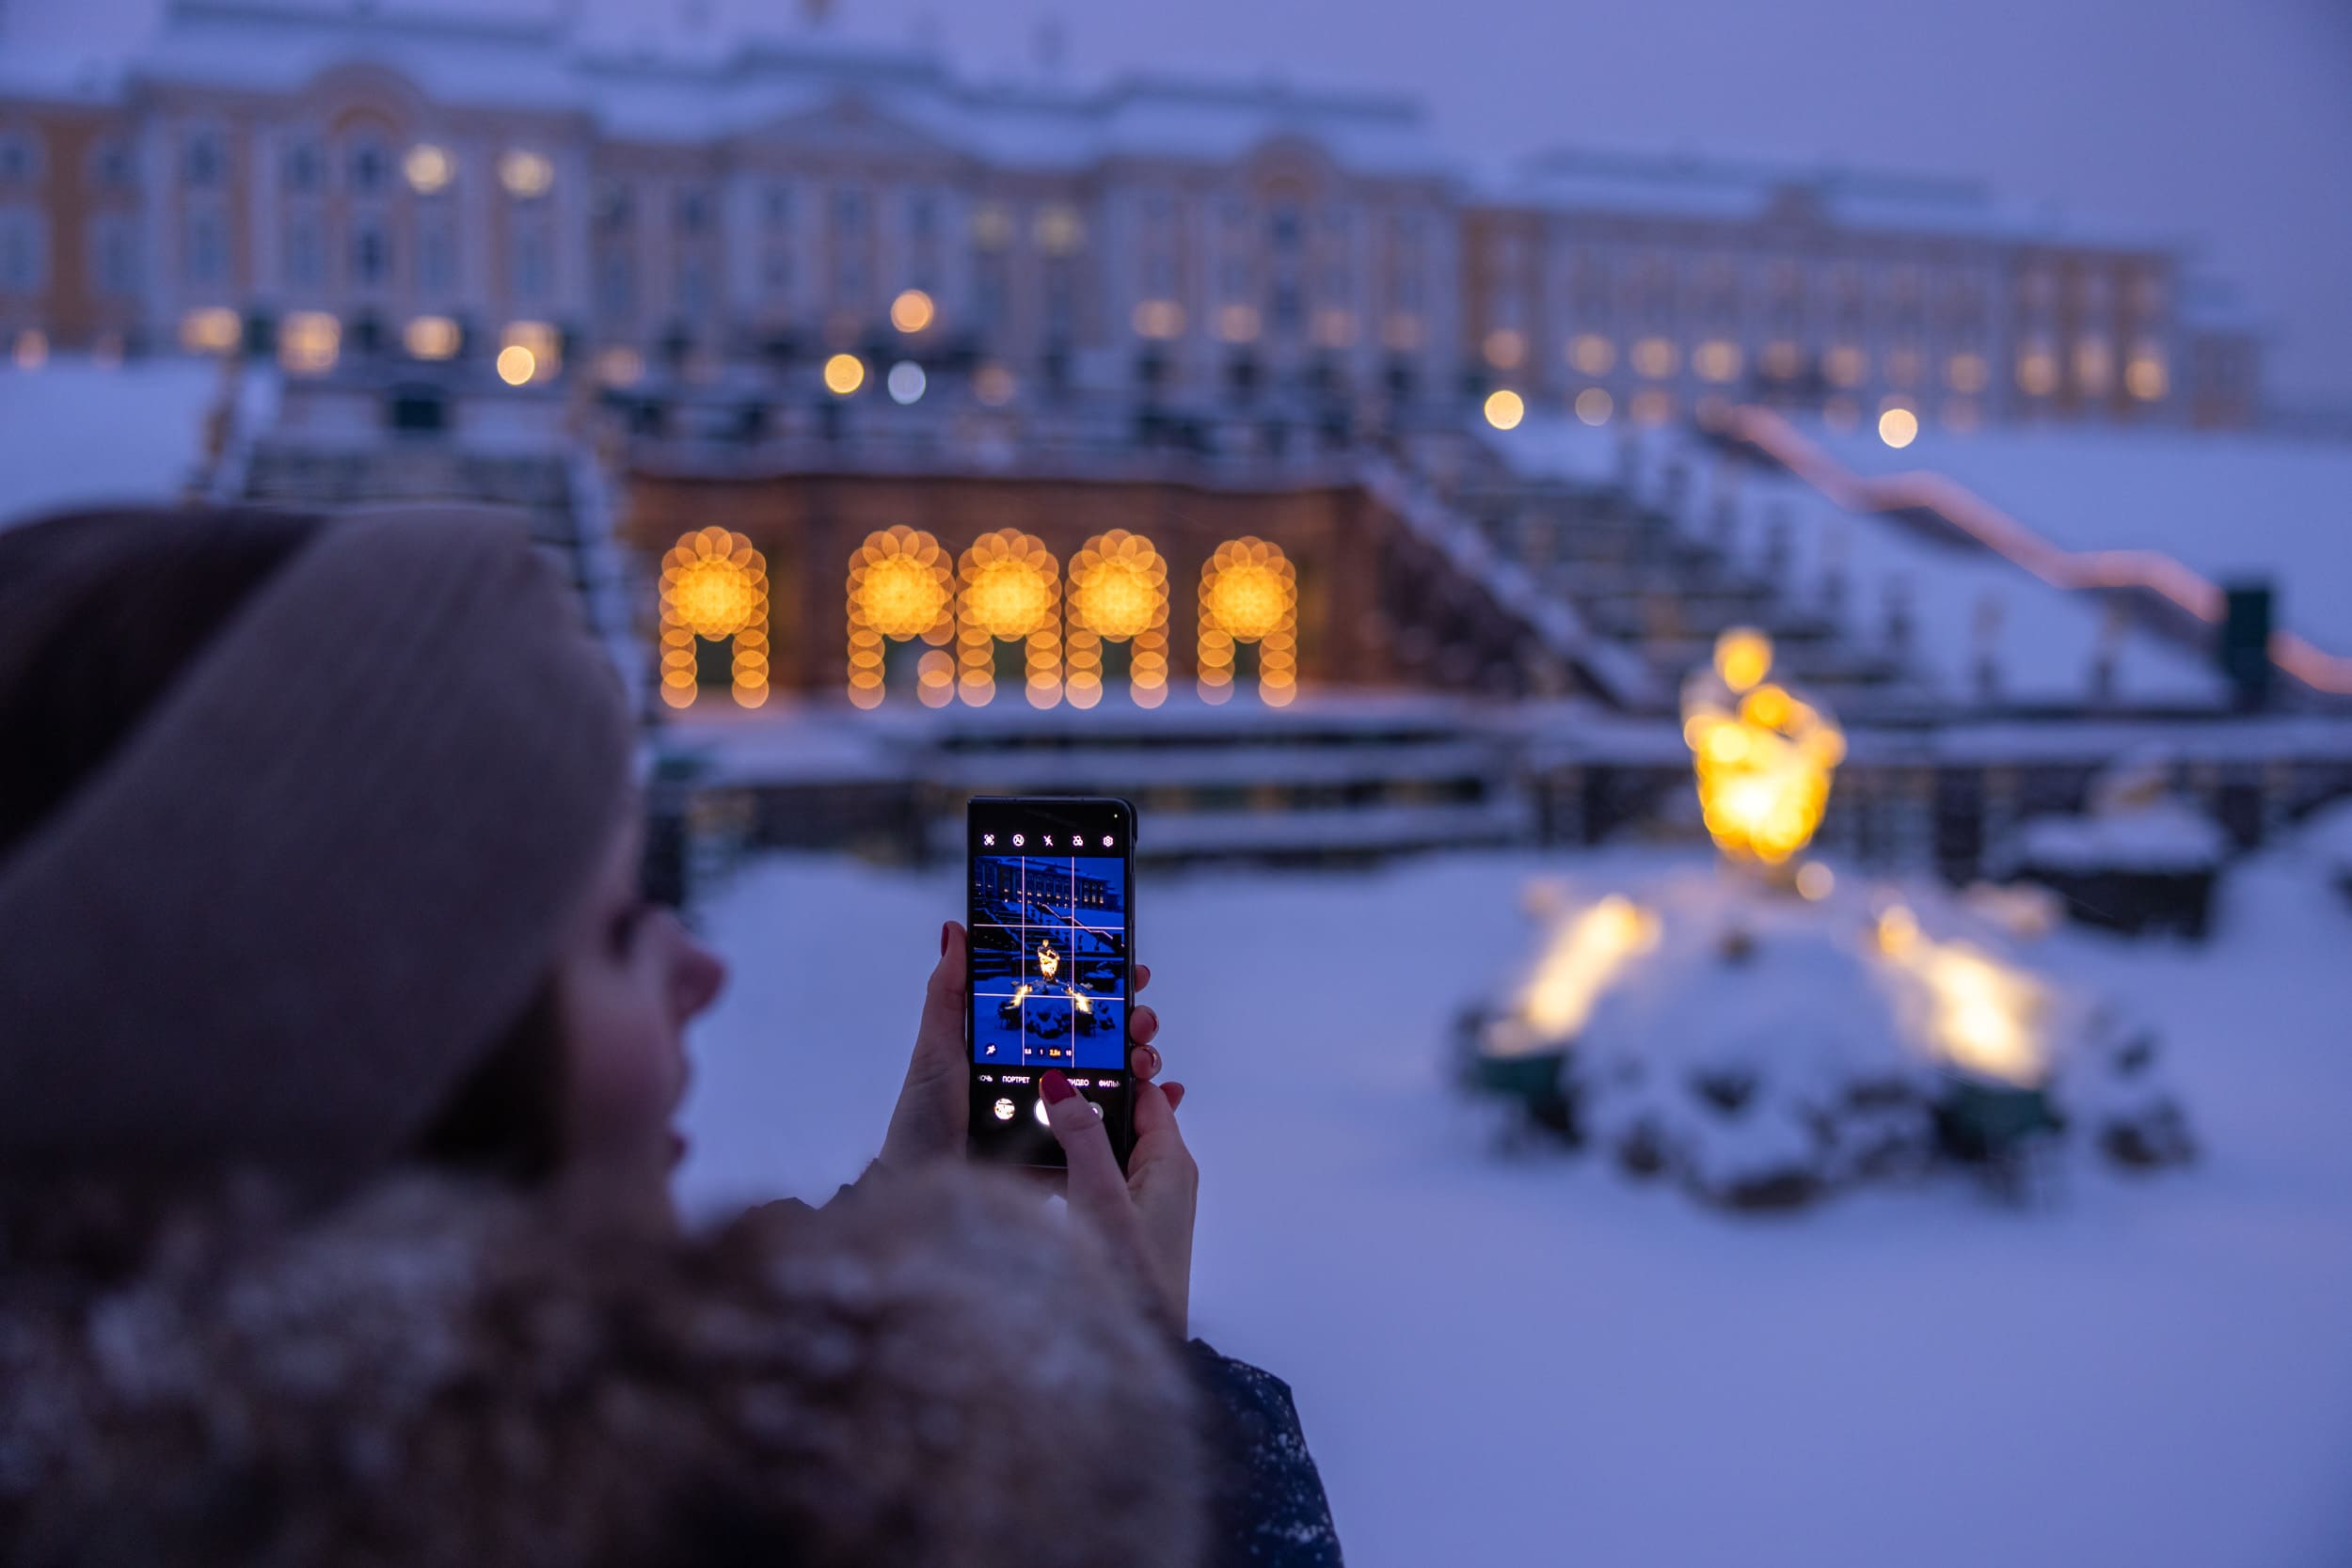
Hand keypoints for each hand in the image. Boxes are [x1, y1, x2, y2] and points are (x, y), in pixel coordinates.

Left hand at [878, 920, 1164, 1171]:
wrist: (925, 1192)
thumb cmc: (923, 1121)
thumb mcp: (936, 1050)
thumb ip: (948, 992)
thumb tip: (955, 931)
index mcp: (1018, 1049)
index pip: (1070, 1010)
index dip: (1104, 988)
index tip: (1130, 970)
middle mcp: (1045, 1080)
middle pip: (1103, 1042)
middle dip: (1133, 1023)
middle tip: (1140, 1019)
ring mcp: (1063, 1118)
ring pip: (1118, 1083)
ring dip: (1145, 1062)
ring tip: (1146, 1058)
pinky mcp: (1072, 1158)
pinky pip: (1119, 1134)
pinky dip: (1149, 1114)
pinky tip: (1166, 1098)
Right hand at [1040, 1066, 1196, 1336]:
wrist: (1141, 1351)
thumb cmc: (1133, 1280)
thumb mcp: (1100, 1199)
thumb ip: (1082, 1138)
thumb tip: (1062, 1083)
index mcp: (1171, 1163)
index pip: (1144, 1094)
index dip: (1114, 1066)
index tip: (1076, 1044)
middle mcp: (1163, 1179)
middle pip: (1122, 1119)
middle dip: (1084, 1098)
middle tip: (1040, 1072)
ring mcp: (1143, 1205)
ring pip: (1104, 1152)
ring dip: (1071, 1136)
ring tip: (1028, 1114)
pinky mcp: (1123, 1229)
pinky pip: (1094, 1183)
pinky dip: (1068, 1172)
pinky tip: (1034, 1173)